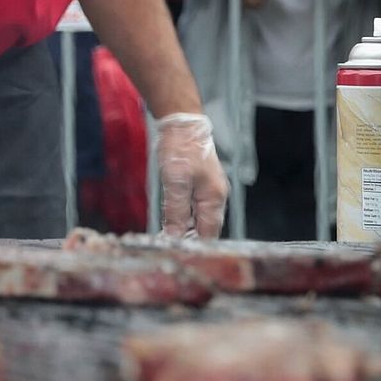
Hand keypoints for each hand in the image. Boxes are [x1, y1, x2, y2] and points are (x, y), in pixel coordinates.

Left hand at [156, 112, 226, 237]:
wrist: (181, 124)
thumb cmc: (181, 149)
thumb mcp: (176, 182)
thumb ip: (176, 210)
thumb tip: (174, 236)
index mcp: (214, 199)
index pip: (209, 234)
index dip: (194, 247)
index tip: (176, 256)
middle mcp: (215, 197)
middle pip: (205, 229)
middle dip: (188, 240)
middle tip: (166, 249)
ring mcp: (208, 191)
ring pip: (198, 219)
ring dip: (183, 230)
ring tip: (165, 239)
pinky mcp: (198, 185)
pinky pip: (192, 208)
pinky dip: (182, 218)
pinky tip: (169, 222)